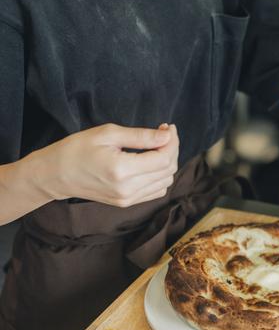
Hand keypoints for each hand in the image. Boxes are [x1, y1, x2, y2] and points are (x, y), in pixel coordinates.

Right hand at [34, 123, 179, 206]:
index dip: (172, 141)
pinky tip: (151, 161)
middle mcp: (128, 189)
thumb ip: (141, 136)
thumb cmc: (77, 149)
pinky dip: (160, 176)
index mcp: (122, 171)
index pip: (164, 158)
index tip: (167, 126)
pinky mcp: (126, 203)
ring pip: (165, 181)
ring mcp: (127, 199)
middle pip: (168, 170)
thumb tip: (167, 135)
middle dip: (171, 149)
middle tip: (163, 132)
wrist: (56, 174)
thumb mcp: (108, 134)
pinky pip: (156, 191)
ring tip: (157, 145)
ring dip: (167, 162)